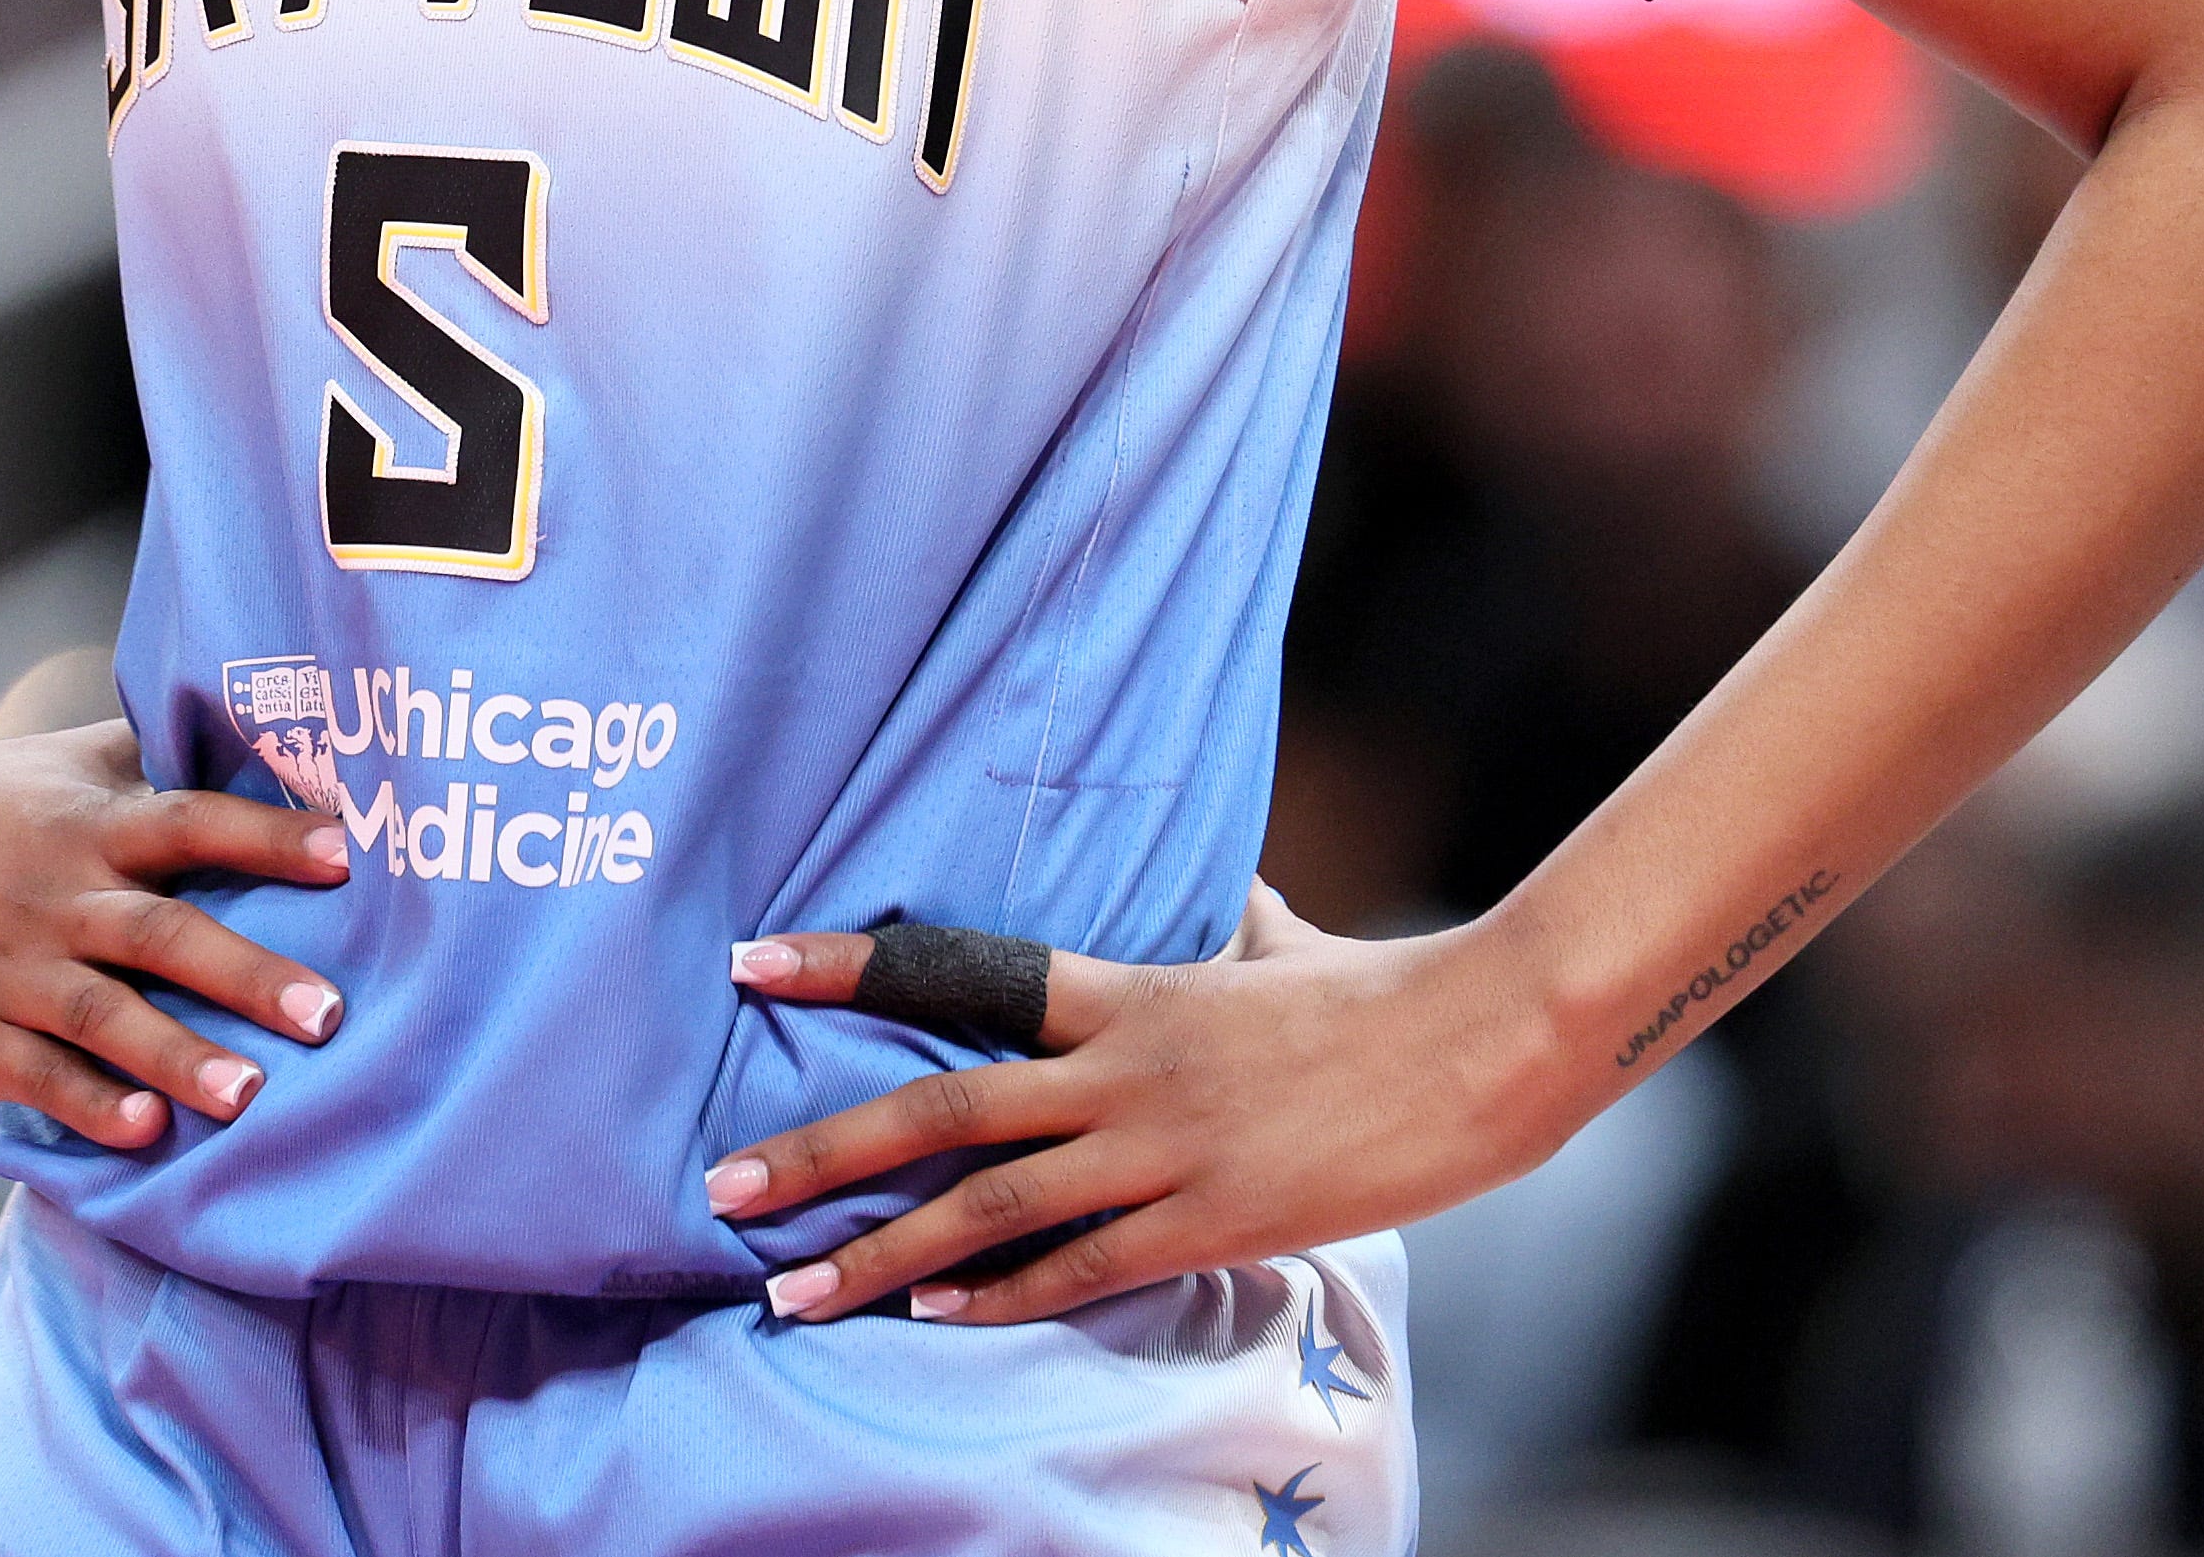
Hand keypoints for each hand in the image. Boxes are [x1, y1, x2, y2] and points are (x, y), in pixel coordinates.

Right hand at [0, 719, 348, 1149]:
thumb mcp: (52, 763)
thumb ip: (144, 759)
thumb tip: (251, 732)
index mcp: (86, 823)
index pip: (191, 822)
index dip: (267, 836)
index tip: (346, 853)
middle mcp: (55, 891)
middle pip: (163, 931)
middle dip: (248, 974)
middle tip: (329, 1014)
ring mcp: (6, 965)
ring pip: (103, 1014)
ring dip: (180, 1055)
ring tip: (252, 1095)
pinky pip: (32, 1071)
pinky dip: (88, 1101)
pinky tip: (142, 1132)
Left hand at [705, 886, 1554, 1322]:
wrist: (1478, 1048)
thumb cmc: (1377, 994)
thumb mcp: (1282, 942)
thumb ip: (1227, 923)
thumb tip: (1219, 891)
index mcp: (1129, 991)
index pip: (962, 968)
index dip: (849, 964)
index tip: (749, 961)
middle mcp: (1124, 1070)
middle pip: (943, 1107)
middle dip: (824, 1152)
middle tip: (724, 1187)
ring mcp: (1164, 1151)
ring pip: (991, 1208)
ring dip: (882, 1253)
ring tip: (794, 1291)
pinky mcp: (1212, 1221)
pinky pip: (1082, 1269)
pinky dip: (999, 1296)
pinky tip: (930, 1313)